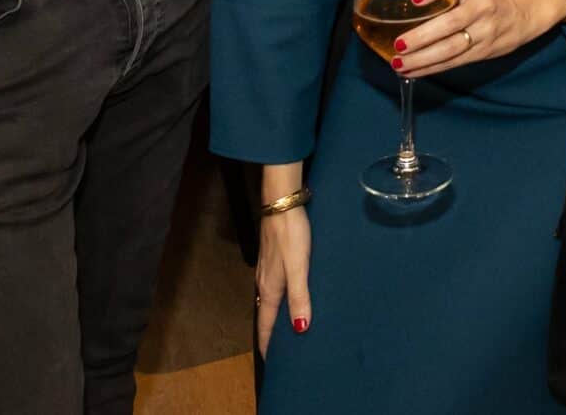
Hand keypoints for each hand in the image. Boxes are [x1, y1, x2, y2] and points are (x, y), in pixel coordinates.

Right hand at [255, 198, 310, 357]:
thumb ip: (300, 297)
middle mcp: (265, 282)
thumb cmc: (291, 235)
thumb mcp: (298, 267)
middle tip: (282, 351)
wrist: (282, 203)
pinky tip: (290, 297)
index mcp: (270, 288)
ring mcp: (267, 270)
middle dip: (271, 334)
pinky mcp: (273, 259)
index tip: (272, 362)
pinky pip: (274, 288)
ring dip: (275, 316)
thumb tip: (300, 328)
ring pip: (270, 301)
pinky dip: (279, 300)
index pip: (266, 324)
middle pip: (266, 315)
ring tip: (286, 329)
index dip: (268, 344)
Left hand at [392, 0, 565, 77]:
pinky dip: (430, 68)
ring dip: (422, 58)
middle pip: (451, 23)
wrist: (526, 13)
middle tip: (399, 43)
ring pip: (451, 48)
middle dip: (422, 36)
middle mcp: (483, 7)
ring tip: (398, 63)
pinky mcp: (483, 52)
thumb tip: (402, 0)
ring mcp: (484, 32)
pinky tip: (411, 71)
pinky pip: (454, 62)